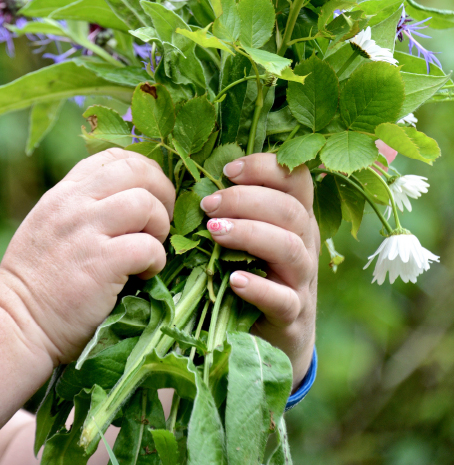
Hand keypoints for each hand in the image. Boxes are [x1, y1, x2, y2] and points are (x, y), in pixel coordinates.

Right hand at [0, 149, 174, 365]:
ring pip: (144, 202)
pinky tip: (145, 273)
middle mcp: (74, 205)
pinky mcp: (100, 263)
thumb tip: (128, 197)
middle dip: (161, 191)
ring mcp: (86, 232)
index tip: (152, 192)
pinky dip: (156, 259)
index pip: (113, 157)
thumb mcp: (49, 227)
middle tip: (161, 220)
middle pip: (136, 170)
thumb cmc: (36, 283)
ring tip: (152, 246)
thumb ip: (80, 207)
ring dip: (159, 224)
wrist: (16, 325)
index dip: (144, 169)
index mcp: (63, 193)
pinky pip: (147, 246)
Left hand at [200, 153, 318, 387]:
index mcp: (296, 218)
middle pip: (290, 210)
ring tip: (214, 232)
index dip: (264, 167)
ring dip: (250, 233)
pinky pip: (283, 299)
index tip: (228, 171)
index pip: (296, 179)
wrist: (274, 339)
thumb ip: (237, 211)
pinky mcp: (293, 317)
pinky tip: (234, 280)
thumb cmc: (254, 275)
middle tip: (208, 206)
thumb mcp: (251, 239)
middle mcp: (305, 244)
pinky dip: (259, 288)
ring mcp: (302, 281)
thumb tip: (199, 183)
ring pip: (290, 248)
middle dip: (246, 200)